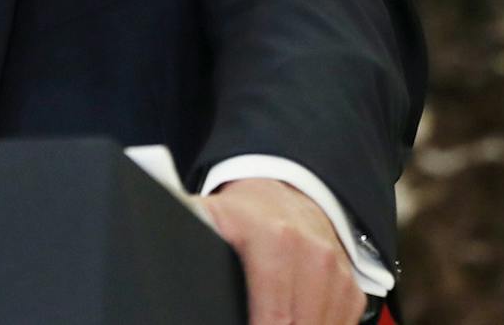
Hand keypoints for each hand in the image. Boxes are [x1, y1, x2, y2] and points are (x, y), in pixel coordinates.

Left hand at [199, 179, 363, 324]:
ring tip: (268, 322)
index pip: (273, 316)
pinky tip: (294, 320)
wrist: (289, 192)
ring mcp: (336, 274)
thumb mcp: (209, 215)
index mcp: (275, 241)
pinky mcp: (350, 289)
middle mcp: (313, 257)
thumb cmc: (243, 214)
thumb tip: (153, 245)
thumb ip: (186, 226)